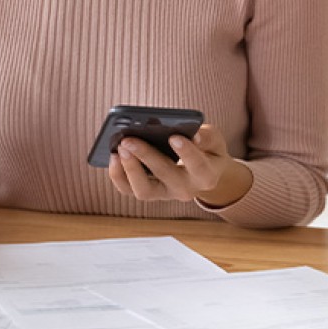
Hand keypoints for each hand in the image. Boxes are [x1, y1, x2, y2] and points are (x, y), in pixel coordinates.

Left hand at [107, 124, 252, 206]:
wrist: (200, 170)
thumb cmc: (205, 149)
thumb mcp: (214, 140)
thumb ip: (206, 136)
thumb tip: (192, 135)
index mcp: (206, 175)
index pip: (198, 167)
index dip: (187, 153)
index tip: (174, 137)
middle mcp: (185, 189)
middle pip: (166, 176)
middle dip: (146, 156)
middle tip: (129, 139)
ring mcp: (164, 193)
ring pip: (144, 190)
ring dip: (129, 169)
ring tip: (120, 147)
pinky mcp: (147, 192)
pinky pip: (128, 189)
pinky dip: (118, 174)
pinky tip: (113, 154)